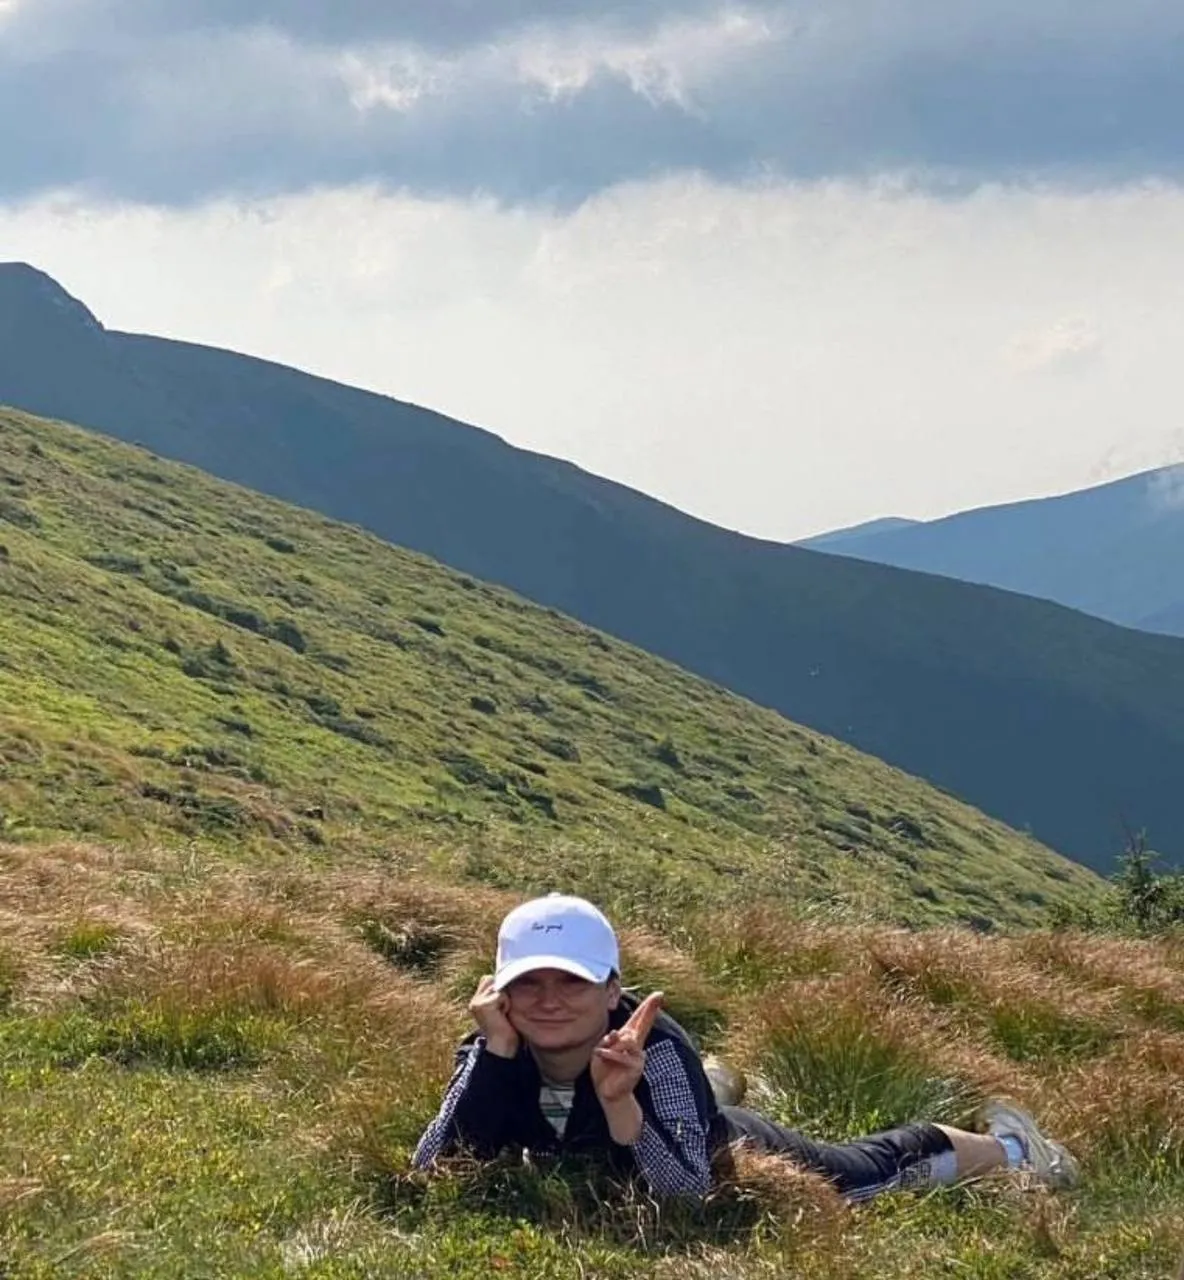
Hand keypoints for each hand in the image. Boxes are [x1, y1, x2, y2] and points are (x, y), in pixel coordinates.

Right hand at [469, 974, 518, 1058]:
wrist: (502, 1047)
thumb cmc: (506, 1028)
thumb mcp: (500, 1008)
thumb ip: (498, 995)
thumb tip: (509, 977)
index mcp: (477, 1001)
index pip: (488, 979)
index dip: (499, 986)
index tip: (503, 1003)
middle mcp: (474, 1001)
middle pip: (492, 980)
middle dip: (502, 992)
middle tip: (503, 1010)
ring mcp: (477, 1002)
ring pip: (497, 986)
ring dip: (505, 999)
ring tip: (503, 1013)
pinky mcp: (483, 1005)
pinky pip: (500, 995)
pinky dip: (506, 1004)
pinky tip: (503, 1015)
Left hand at [591, 991, 663, 1105]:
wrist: (608, 1093)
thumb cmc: (604, 1070)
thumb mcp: (600, 1051)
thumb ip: (608, 1040)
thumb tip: (616, 1033)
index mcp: (627, 1038)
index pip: (638, 1020)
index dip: (648, 1007)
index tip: (659, 995)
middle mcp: (635, 1044)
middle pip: (644, 1023)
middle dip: (651, 1008)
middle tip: (659, 996)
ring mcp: (638, 1055)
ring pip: (627, 1039)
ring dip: (613, 1045)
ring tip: (603, 1052)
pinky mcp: (636, 1066)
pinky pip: (622, 1055)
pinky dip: (610, 1054)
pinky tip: (602, 1054)